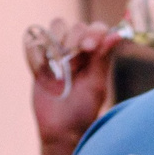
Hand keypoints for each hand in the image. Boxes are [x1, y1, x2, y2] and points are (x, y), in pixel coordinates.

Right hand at [25, 19, 116, 145]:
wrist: (59, 129)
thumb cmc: (82, 110)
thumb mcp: (95, 86)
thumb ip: (102, 59)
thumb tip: (117, 34)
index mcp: (96, 55)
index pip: (98, 29)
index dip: (93, 32)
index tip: (87, 48)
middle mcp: (79, 50)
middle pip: (77, 26)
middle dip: (74, 40)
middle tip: (71, 66)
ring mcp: (59, 53)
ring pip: (57, 26)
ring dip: (57, 40)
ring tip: (57, 66)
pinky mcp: (41, 59)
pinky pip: (36, 41)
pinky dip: (39, 50)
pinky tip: (42, 70)